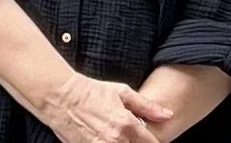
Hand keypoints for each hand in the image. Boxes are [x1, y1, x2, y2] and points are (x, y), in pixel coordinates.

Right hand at [44, 71, 173, 142]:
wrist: (62, 96)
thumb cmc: (92, 91)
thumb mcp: (121, 92)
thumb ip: (146, 106)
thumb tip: (168, 115)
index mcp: (126, 124)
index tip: (151, 139)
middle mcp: (115, 140)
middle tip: (133, 135)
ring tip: (120, 137)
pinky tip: (107, 138)